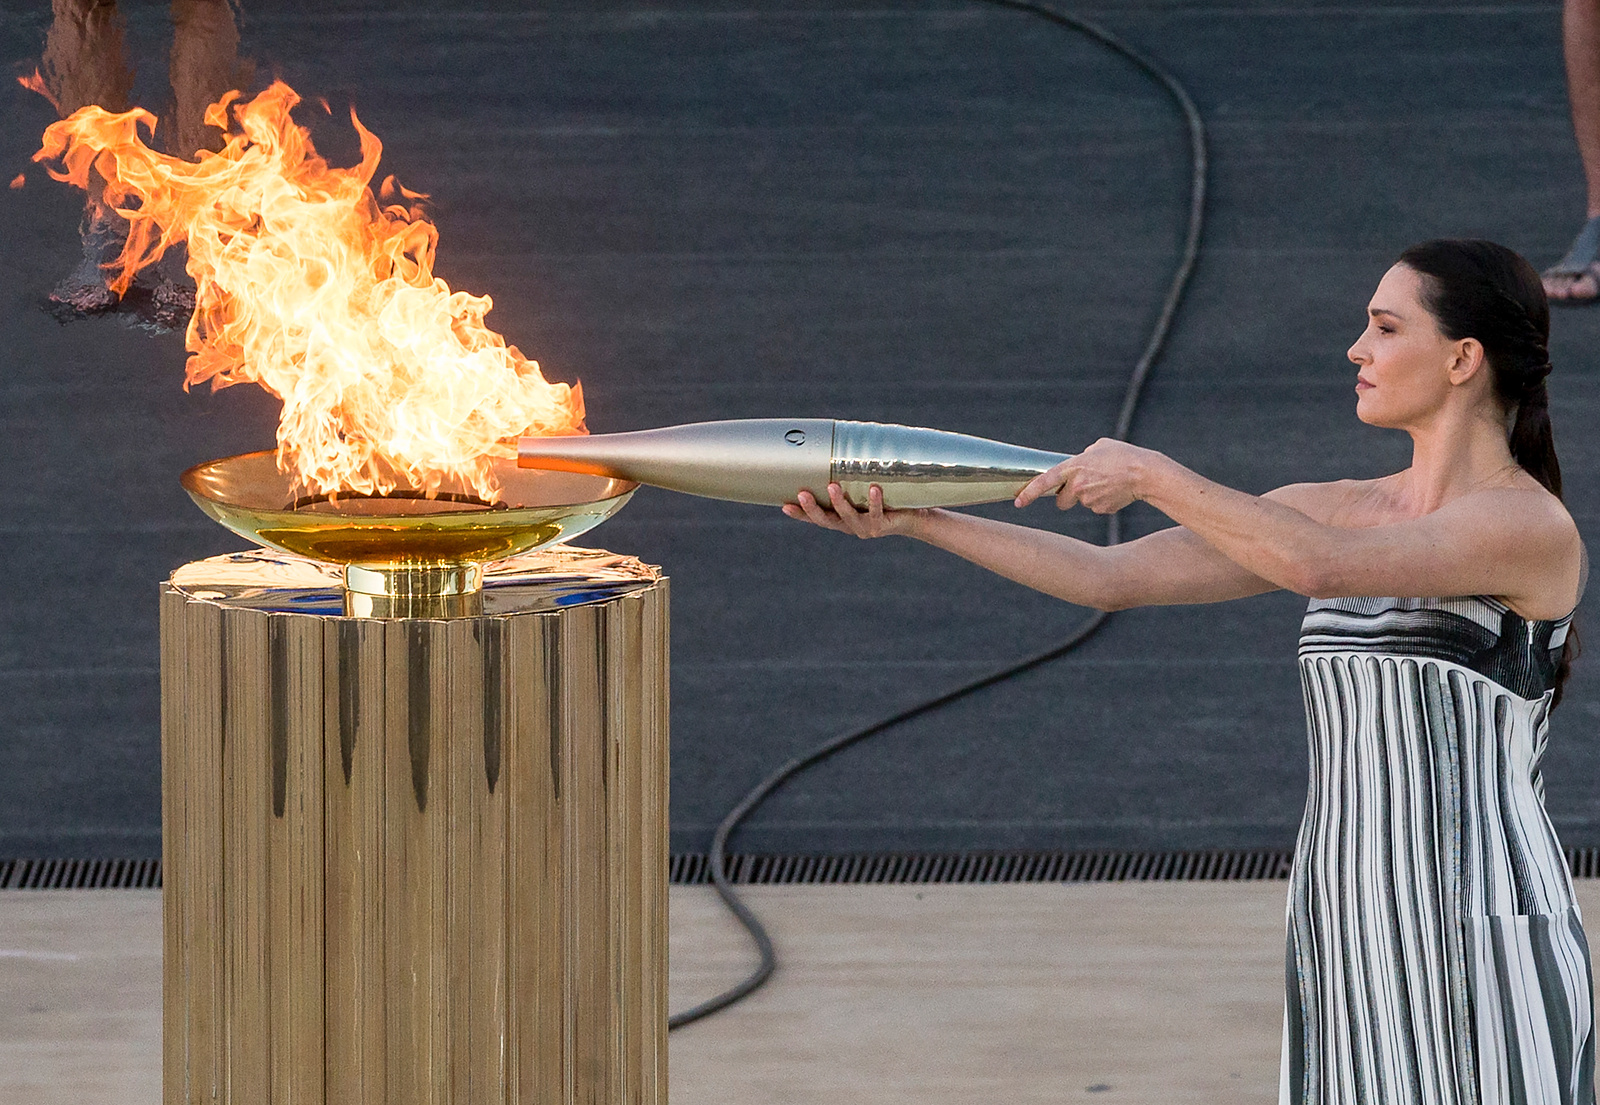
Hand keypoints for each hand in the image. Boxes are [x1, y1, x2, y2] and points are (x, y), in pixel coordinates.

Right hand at [781, 483, 922, 537]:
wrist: (916, 518)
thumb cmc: (887, 498)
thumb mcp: (865, 487)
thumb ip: (851, 475)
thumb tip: (841, 442)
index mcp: (842, 519)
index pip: (817, 518)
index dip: (800, 514)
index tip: (784, 506)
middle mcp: (851, 526)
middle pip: (827, 521)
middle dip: (813, 509)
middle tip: (801, 494)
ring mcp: (866, 527)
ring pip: (848, 517)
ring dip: (839, 502)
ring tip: (832, 486)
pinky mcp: (883, 524)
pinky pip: (876, 512)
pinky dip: (874, 500)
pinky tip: (873, 488)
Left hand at [1015, 438, 1168, 513]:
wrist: (1146, 474)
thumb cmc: (1123, 455)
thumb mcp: (1100, 446)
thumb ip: (1084, 455)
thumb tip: (1079, 463)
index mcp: (1074, 467)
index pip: (1044, 482)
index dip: (1029, 493)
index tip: (1018, 502)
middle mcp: (1078, 486)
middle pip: (1061, 502)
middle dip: (1066, 498)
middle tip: (1079, 488)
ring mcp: (1089, 500)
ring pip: (1081, 503)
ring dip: (1088, 496)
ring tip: (1107, 483)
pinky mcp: (1102, 509)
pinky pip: (1096, 507)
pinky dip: (1103, 501)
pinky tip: (1115, 491)